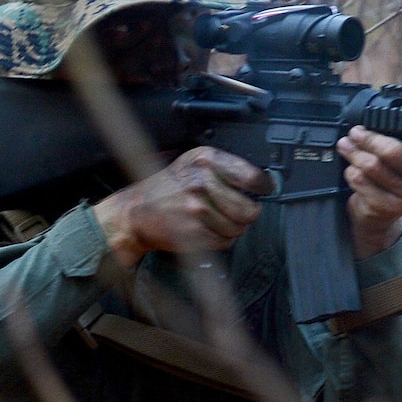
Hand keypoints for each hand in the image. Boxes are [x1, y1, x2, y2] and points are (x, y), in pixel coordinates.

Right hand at [92, 147, 271, 269]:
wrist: (136, 211)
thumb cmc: (169, 187)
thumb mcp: (194, 163)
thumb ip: (226, 168)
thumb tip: (264, 181)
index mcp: (205, 160)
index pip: (252, 176)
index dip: (264, 187)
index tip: (265, 190)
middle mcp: (202, 182)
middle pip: (249, 209)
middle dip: (247, 214)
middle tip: (237, 211)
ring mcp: (198, 208)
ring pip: (239, 229)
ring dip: (232, 228)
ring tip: (214, 219)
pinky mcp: (194, 232)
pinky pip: (225, 242)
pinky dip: (220, 239)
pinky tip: (206, 229)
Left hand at [339, 129, 401, 258]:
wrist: (376, 214)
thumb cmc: (389, 177)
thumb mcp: (401, 157)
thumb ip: (400, 139)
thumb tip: (376, 120)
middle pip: (395, 153)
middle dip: (370, 138)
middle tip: (356, 132)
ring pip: (373, 165)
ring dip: (354, 152)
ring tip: (345, 145)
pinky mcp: (388, 208)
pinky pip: (361, 180)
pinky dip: (351, 171)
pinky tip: (351, 168)